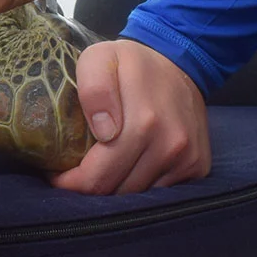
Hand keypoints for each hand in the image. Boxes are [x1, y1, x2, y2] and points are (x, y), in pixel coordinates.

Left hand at [51, 40, 209, 194]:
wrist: (180, 62)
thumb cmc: (131, 63)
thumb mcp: (99, 59)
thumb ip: (94, 90)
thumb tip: (104, 133)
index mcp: (144, 123)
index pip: (97, 178)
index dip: (71, 183)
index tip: (58, 173)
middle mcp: (171, 146)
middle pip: (116, 193)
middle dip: (90, 187)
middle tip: (77, 170)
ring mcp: (188, 159)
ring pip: (137, 196)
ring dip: (116, 187)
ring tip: (102, 166)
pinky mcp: (198, 166)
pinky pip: (160, 192)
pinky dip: (140, 185)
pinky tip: (129, 166)